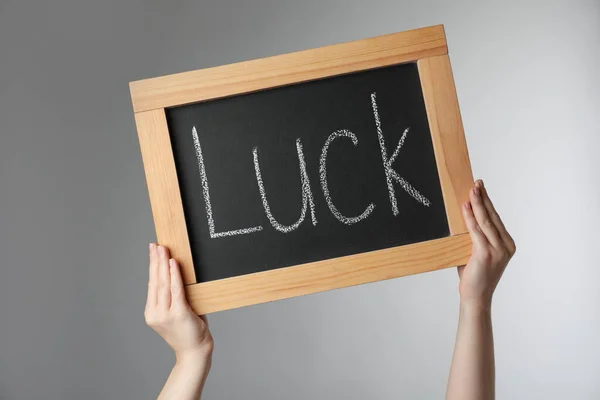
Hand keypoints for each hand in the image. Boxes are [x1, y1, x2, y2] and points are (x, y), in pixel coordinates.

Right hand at [145, 243, 213, 363]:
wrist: (195, 352)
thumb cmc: (189, 331)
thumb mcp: (178, 311)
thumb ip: (176, 296)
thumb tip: (178, 272)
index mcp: (152, 313)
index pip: (151, 284)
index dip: (152, 266)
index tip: (153, 251)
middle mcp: (155, 314)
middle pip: (155, 281)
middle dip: (155, 261)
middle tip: (155, 245)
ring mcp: (166, 314)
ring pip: (164, 283)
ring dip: (163, 264)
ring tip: (163, 249)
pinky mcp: (179, 314)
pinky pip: (176, 290)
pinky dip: (175, 275)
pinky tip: (173, 263)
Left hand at [459, 180, 515, 307]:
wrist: (476, 297)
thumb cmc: (474, 276)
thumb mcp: (477, 252)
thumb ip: (474, 238)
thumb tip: (461, 219)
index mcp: (507, 244)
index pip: (496, 218)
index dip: (488, 202)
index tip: (481, 188)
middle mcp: (505, 246)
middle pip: (493, 216)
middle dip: (484, 197)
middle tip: (477, 182)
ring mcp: (497, 250)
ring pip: (485, 221)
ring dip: (477, 203)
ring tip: (472, 190)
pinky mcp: (485, 254)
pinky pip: (476, 231)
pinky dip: (470, 217)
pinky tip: (465, 207)